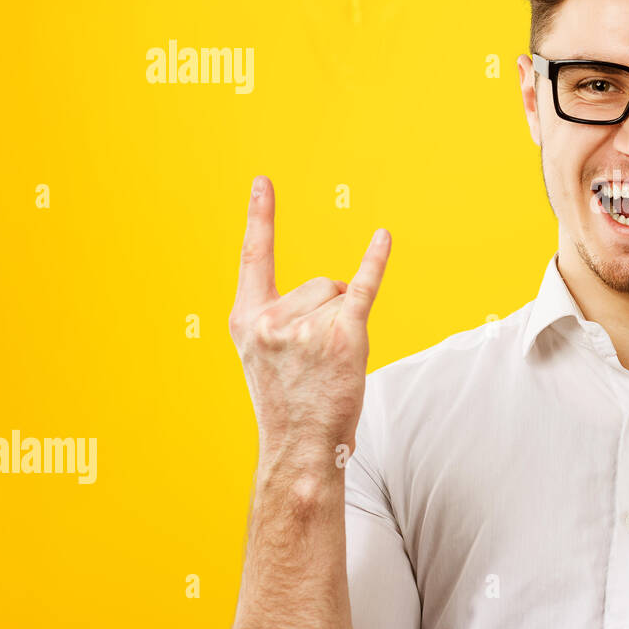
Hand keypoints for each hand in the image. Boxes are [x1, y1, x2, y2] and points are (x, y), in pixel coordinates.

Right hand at [228, 176, 391, 467]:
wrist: (301, 447)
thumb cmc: (289, 403)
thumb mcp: (264, 356)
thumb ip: (279, 318)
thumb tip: (334, 287)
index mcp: (245, 319)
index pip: (254, 256)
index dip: (261, 216)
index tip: (263, 181)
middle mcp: (272, 318)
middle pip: (318, 283)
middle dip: (327, 314)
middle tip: (318, 361)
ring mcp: (306, 326)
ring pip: (340, 295)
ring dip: (344, 324)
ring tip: (331, 364)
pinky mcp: (344, 335)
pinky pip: (363, 287)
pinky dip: (376, 262)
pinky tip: (383, 237)